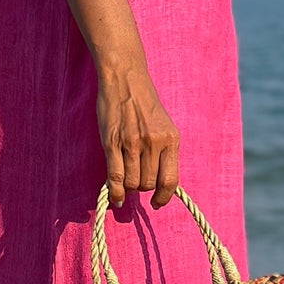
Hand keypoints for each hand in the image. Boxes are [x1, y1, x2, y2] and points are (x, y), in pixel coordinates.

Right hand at [97, 65, 179, 209]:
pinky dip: (115, 191)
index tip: (157, 203)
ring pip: (133, 183)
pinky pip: (115, 177)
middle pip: (148, 183)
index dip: (163, 197)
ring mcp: (132, 143)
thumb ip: (162, 151)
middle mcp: (154, 143)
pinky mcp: (112, 143)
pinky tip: (116, 196)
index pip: (170, 180)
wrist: (125, 79)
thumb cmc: (144, 102)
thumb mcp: (163, 126)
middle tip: (136, 181)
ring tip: (126, 179)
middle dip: (142, 188)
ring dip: (129, 187)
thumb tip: (158, 181)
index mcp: (171, 139)